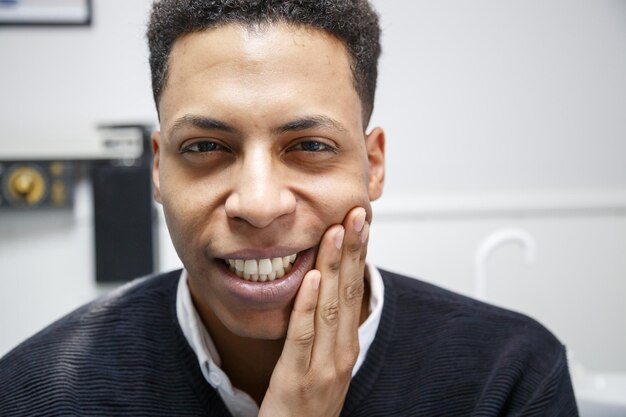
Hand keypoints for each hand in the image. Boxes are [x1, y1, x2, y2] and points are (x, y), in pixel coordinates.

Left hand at [258, 207, 369, 416]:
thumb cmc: (307, 403)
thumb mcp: (323, 362)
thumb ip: (324, 327)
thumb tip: (322, 287)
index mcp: (346, 344)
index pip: (355, 290)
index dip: (358, 254)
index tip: (358, 222)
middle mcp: (341, 351)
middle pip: (348, 291)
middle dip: (352, 249)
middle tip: (356, 213)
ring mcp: (323, 365)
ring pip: (331, 305)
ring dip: (334, 265)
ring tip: (336, 231)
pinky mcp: (299, 377)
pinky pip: (304, 335)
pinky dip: (308, 304)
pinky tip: (312, 276)